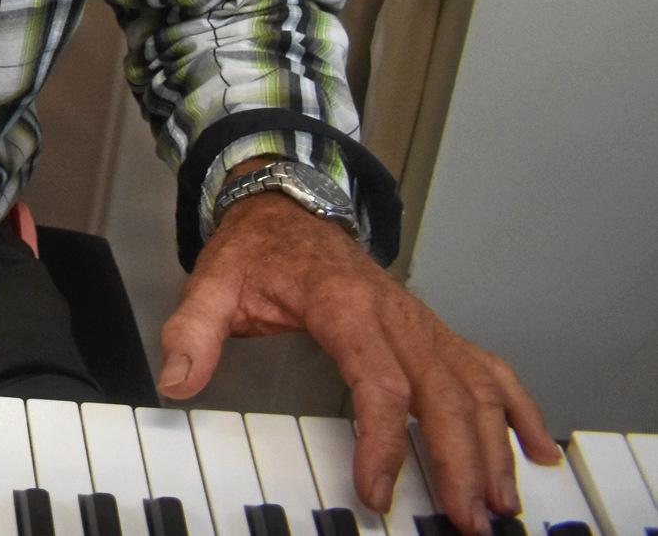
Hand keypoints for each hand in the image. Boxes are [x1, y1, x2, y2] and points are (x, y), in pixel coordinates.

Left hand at [159, 193, 555, 534]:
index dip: (382, 440)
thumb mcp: (211, 281)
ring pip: (474, 386)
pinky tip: (536, 451)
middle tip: (467, 519)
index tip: (376, 491)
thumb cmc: (256, 250)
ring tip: (499, 503)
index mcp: (343, 303)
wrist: (286, 206)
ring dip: (493, 447)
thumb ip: (191, 331)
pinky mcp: (433, 331)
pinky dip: (518, 408)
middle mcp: (395, 314)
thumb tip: (176, 379)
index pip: (378, 381)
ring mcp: (421, 322)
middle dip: (460, 460)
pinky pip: (488, 368)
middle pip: (443, 392)